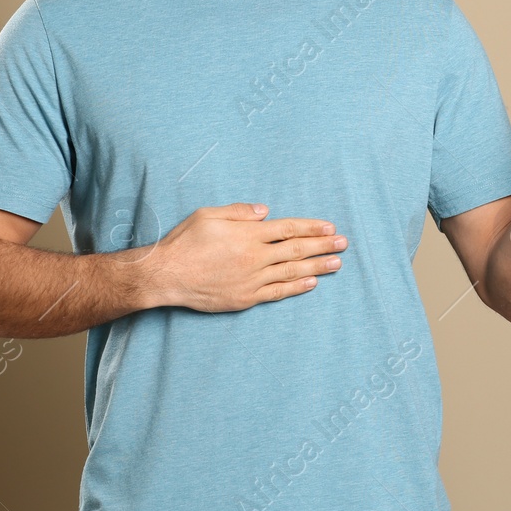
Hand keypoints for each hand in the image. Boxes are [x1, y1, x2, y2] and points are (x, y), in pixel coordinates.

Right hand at [146, 203, 347, 312]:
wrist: (167, 276)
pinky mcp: (246, 298)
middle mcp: (255, 257)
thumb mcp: (209, 215)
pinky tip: (312, 282)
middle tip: (343, 243)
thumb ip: (239, 212)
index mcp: (248, 234)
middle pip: (296, 249)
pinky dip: (297, 287)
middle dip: (322, 245)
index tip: (329, 227)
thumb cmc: (185, 242)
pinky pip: (278, 292)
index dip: (311, 227)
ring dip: (317, 267)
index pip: (288, 228)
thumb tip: (266, 212)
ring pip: (292, 271)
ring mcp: (252, 279)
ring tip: (337, 263)